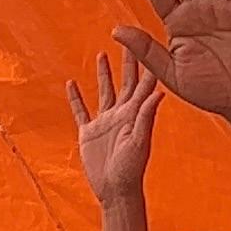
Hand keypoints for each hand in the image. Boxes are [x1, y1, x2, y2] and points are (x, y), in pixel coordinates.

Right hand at [67, 47, 163, 202]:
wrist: (116, 192)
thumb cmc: (131, 170)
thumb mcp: (139, 142)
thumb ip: (146, 116)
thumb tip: (159, 91)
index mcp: (134, 114)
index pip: (141, 83)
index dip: (144, 63)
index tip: (148, 41)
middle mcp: (121, 115)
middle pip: (123, 82)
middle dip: (126, 61)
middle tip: (126, 38)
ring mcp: (104, 123)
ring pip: (103, 92)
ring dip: (103, 74)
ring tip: (101, 54)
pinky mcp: (89, 133)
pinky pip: (81, 111)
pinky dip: (75, 98)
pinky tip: (71, 84)